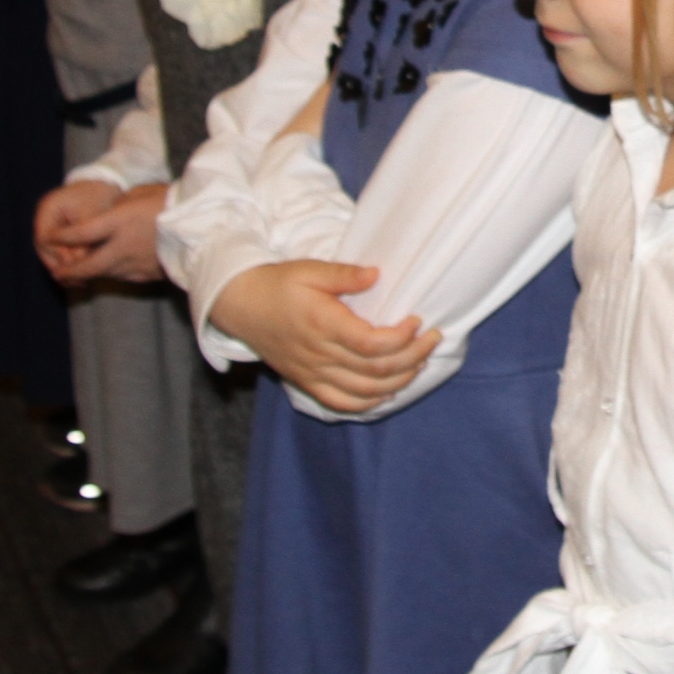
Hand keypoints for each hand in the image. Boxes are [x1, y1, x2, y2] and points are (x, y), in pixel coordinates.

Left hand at [37, 181, 164, 284]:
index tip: (51, 237)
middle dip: (69, 271)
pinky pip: (123, 276)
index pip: (81, 233)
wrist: (204, 226)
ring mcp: (135, 264)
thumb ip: (118, 207)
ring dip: (90, 274)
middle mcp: (122, 246)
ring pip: (104, 274)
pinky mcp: (148, 274)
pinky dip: (113, 274)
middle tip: (57, 273)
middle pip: (87, 265)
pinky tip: (112, 271)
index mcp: (119, 222)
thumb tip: (107, 216)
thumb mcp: (140, 194)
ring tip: (79, 274)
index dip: (62, 236)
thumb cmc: (173, 202)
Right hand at [207, 260, 436, 412]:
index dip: (402, 338)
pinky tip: (389, 391)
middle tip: (433, 340)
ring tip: (420, 362)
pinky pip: (342, 404)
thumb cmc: (277, 285)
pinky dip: (370, 403)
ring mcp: (313, 374)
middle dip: (413, 357)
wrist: (240, 306)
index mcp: (322, 325)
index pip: (372, 344)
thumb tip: (377, 275)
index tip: (417, 320)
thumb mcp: (309, 270)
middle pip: (376, 370)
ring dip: (399, 380)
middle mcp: (319, 355)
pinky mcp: (307, 383)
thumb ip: (345, 274)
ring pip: (365, 391)